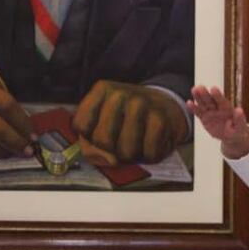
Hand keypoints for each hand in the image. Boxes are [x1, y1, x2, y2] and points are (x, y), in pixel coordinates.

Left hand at [72, 80, 188, 163]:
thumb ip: (92, 146)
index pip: (81, 125)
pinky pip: (148, 154)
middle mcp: (120, 94)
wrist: (167, 106)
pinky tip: (151, 143)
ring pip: (126, 151)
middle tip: (121, 144)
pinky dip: (150, 156)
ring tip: (137, 144)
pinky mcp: (161, 118)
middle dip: (112, 151)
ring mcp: (142, 104)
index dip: (90, 138)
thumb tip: (106, 159)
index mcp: (102, 90)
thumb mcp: (104, 124)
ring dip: (133, 156)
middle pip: (102, 140)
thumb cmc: (130, 119)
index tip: (100, 134)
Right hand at [186, 85, 248, 158]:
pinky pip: (198, 112)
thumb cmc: (237, 130)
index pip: (221, 100)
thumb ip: (239, 119)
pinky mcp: (204, 118)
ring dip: (198, 97)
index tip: (213, 88)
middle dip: (205, 94)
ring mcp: (210, 112)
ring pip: (203, 103)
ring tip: (194, 90)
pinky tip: (189, 103)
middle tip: (200, 87)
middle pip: (210, 99)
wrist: (231, 136)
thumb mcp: (240, 126)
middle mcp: (217, 107)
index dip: (217, 95)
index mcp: (227, 108)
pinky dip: (193, 108)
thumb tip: (239, 110)